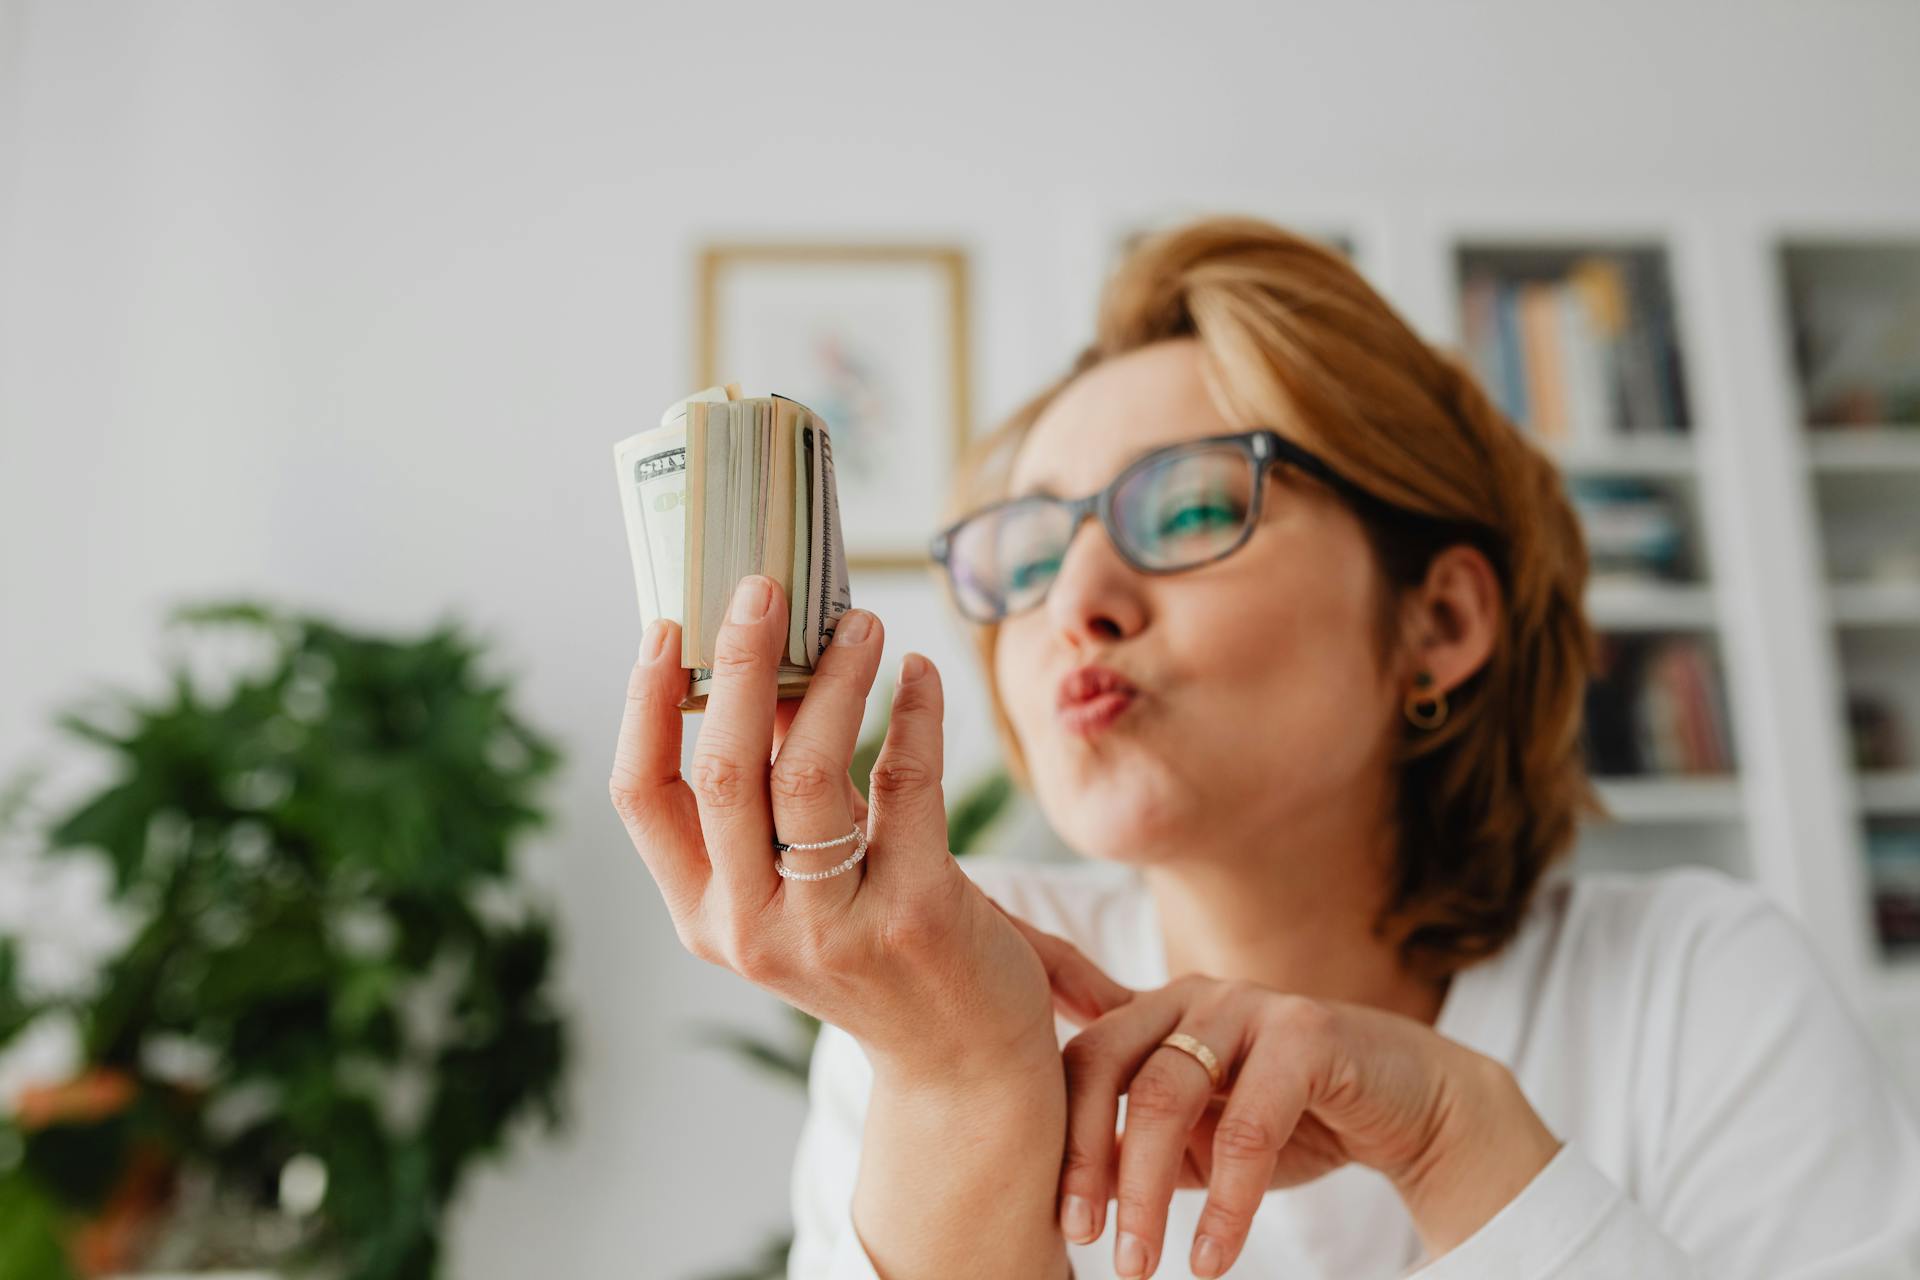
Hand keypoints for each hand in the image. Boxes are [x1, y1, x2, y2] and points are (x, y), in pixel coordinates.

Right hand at [610, 575, 1056, 1082]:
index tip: (666, 625)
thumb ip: (770, 798)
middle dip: (736, 661)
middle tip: (763, 586)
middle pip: (721, 768)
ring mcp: (831, 928)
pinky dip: (914, 714)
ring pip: (807, 772)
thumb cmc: (873, 948)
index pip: (640, 796)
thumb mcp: (796, 886)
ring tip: (862, 622)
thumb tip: (765, 667)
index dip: (643, 703)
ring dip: (833, 678)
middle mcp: (751, 927)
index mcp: (704, 913)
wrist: (963, 1063)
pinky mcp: (915, 916)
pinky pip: (906, 785)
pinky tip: (921, 675)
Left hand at [996, 906, 1561, 1278]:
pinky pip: (1249, 1125)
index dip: (1063, 1139)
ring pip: (1168, 1095)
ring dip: (1147, 1191)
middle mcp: (1193, 996)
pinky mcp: (1307, 1033)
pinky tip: (1212, 1256)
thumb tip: (1076, 1192)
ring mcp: (1249, 1005)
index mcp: (1157, 1011)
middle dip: (1090, 1164)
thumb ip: (1141, 1147)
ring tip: (1144, 1265)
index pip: (1083, 1062)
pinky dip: (1226, 1200)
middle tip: (1087, 1244)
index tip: (1062, 1222)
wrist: (1414, 1106)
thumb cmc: (1295, 1119)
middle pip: (1111, 1071)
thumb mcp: (1204, 1137)